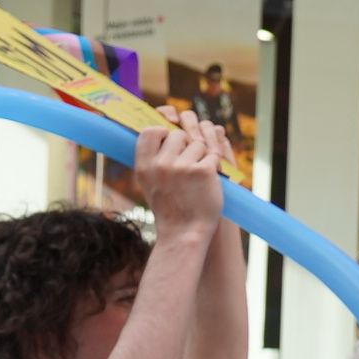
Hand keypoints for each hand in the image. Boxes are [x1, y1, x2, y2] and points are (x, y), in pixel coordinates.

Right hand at [135, 111, 233, 233]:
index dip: (163, 131)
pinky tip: (206, 182)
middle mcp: (160, 165)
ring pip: (198, 143)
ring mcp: (182, 167)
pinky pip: (212, 155)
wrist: (184, 231)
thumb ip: (153, 157)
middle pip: (179, 134)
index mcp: (143, 166)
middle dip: (187, 146)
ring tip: (195, 178)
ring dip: (202, 156)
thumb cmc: (169, 205)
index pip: (150, 131)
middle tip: (185, 168)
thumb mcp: (150, 181)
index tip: (168, 141)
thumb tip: (164, 128)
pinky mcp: (203, 171)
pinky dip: (214, 167)